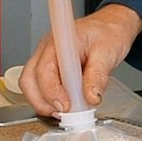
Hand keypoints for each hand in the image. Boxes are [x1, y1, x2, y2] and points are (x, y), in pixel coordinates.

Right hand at [19, 4, 141, 116]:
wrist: (112, 26)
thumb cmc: (108, 32)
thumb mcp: (107, 53)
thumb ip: (98, 76)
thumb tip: (91, 98)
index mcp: (59, 41)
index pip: (45, 70)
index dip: (51, 91)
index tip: (65, 106)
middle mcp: (46, 50)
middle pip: (29, 80)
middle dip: (42, 102)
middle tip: (64, 114)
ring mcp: (45, 59)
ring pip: (31, 86)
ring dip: (45, 103)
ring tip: (67, 112)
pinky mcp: (50, 68)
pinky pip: (41, 87)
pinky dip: (50, 99)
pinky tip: (66, 104)